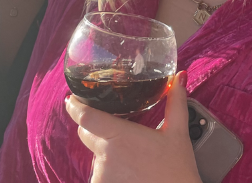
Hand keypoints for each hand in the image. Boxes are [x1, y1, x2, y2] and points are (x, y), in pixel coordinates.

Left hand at [66, 71, 200, 182]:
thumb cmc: (177, 169)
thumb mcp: (178, 132)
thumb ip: (176, 102)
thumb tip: (179, 78)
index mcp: (121, 136)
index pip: (86, 117)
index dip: (75, 106)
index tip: (72, 99)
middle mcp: (107, 155)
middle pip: (86, 133)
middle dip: (94, 127)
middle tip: (114, 128)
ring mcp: (102, 175)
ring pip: (93, 155)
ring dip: (104, 151)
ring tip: (129, 157)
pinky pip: (98, 174)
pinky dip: (108, 170)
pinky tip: (127, 171)